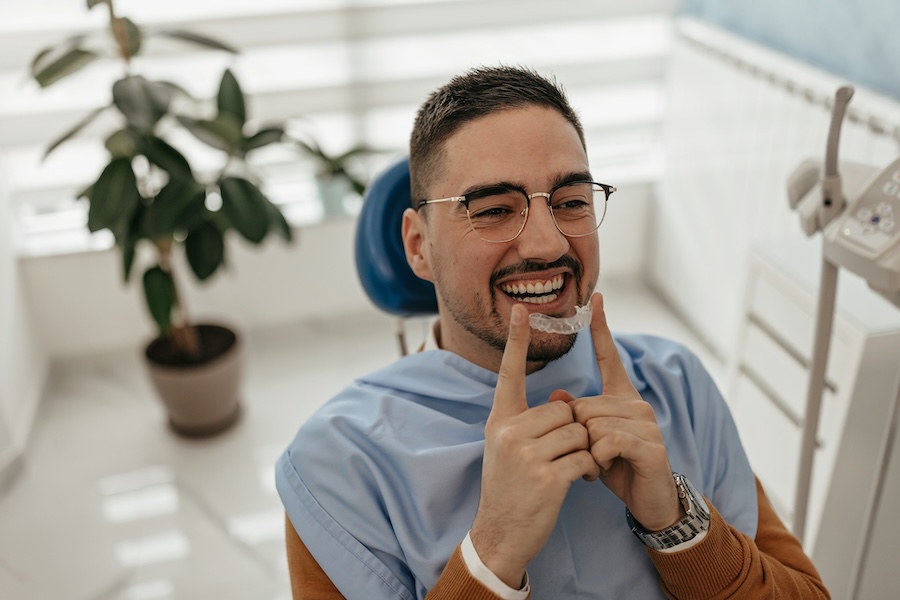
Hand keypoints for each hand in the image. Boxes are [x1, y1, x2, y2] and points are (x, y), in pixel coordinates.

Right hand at [471, 303, 600, 587]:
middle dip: (575, 432)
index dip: (516, 340)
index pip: (509, 373)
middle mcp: (509, 432)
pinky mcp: (547, 476)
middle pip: (563, 409)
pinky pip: (585, 456)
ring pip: (578, 432)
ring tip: (576, 470)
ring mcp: (526, 454)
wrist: (499, 534)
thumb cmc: (507, 489)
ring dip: (586, 451)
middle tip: (570, 455)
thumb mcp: (507, 449)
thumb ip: (529, 422)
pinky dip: (591, 469)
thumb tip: (562, 400)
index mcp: (499, 421)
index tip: (521, 309)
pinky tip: (583, 481)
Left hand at [558, 293, 681, 530]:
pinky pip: (606, 442)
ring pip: (592, 425)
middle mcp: (636, 403)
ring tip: (603, 464)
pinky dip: (599, 459)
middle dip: (579, 436)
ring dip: (589, 451)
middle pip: (583, 405)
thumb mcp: (591, 441)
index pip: (609, 356)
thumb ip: (576, 417)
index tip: (596, 298)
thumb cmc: (619, 468)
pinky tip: (609, 468)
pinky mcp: (650, 445)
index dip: (601, 328)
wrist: (650, 502)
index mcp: (622, 397)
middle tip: (593, 455)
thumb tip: (557, 395)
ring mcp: (647, 422)